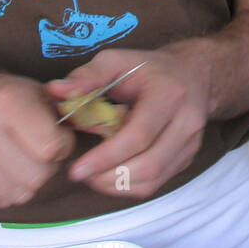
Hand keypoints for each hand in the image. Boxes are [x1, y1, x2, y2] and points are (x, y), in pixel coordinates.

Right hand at [0, 73, 75, 208]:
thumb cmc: (4, 97)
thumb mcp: (37, 91)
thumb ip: (66, 107)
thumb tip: (92, 120)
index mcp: (6, 101)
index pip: (51, 147)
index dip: (62, 145)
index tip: (56, 137)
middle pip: (38, 175)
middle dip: (47, 165)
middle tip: (38, 151)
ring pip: (21, 193)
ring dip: (28, 179)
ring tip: (20, 158)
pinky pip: (0, 200)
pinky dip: (9, 188)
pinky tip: (3, 167)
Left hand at [46, 45, 210, 200]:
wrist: (192, 74)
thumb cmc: (148, 68)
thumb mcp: (116, 61)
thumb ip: (86, 76)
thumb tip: (56, 91)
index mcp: (168, 94)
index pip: (138, 136)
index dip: (106, 157)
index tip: (77, 169)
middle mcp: (186, 122)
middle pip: (148, 165)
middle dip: (108, 177)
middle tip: (80, 174)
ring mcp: (190, 143)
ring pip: (153, 181)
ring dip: (117, 185)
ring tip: (92, 175)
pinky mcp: (187, 158)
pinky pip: (157, 183)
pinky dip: (129, 186)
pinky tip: (111, 174)